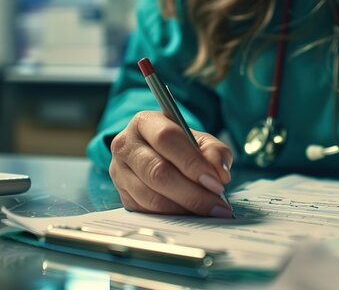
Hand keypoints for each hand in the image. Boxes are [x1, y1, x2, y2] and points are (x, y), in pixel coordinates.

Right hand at [108, 111, 233, 217]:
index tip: (217, 182)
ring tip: (209, 210)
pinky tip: (192, 214)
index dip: (192, 163)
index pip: (166, 139)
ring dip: (185, 208)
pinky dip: (174, 216)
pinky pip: (148, 212)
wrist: (156, 153)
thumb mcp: (199, 139)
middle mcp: (126, 146)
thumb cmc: (179, 145)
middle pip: (158, 172)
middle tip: (217, 204)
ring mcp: (119, 173)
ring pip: (152, 197)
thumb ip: (215, 151)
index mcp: (145, 122)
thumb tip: (220, 174)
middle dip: (193, 193)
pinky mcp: (123, 196)